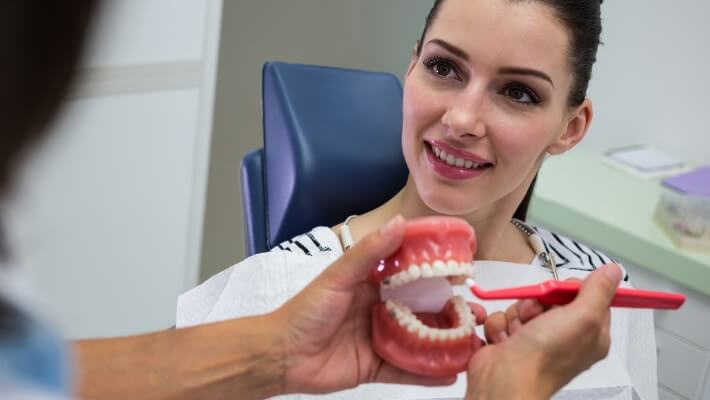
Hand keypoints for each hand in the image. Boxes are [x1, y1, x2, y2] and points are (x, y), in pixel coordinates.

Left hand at [271, 216, 456, 394]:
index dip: (437, 269)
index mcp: (373, 284)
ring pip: (420, 340)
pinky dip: (428, 373)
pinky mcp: (377, 366)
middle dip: (450, 310)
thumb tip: (399, 223)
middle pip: (423, 309)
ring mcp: (381, 339)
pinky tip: (451, 373)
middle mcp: (381, 309)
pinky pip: (407, 370)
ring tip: (472, 342)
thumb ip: (370, 252)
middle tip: (475, 311)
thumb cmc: (305, 310)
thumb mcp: (338, 276)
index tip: (464, 264)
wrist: (282, 354)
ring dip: (445, 342)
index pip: (412, 273)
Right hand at [465, 264, 622, 398]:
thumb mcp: (582, 317)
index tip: (564, 293)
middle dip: (539, 301)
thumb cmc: (545, 359)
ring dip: (518, 313)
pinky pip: (504, 315)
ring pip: (524, 304)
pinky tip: (506, 339)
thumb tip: (612, 272)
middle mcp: (564, 336)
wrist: (504, 379)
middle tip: (538, 314)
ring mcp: (536, 337)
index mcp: (590, 333)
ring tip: (520, 332)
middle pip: (551, 296)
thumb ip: (598, 291)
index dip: (571, 289)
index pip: (587, 296)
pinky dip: (501, 324)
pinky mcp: (512, 338)